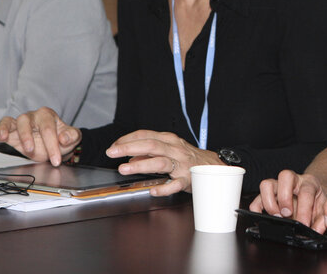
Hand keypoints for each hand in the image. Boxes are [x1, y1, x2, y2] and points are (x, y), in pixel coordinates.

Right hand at [0, 107, 80, 165]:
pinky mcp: (11, 133)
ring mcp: (20, 124)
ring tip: (4, 137)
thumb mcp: (73, 137)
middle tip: (32, 150)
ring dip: (7, 129)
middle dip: (28, 136)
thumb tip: (64, 138)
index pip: (48, 128)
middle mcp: (32, 117)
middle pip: (26, 122)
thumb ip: (72, 136)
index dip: (52, 144)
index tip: (56, 160)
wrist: (57, 144)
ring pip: (11, 122)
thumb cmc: (63, 138)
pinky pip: (0, 130)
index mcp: (47, 115)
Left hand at [105, 130, 222, 196]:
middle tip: (112, 152)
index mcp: (169, 140)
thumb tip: (131, 157)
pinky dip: (164, 188)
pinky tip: (153, 191)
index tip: (113, 146)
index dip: (127, 139)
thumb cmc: (189, 158)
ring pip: (160, 162)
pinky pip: (175, 184)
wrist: (214, 167)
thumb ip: (149, 154)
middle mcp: (175, 150)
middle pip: (151, 145)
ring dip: (141, 165)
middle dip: (129, 147)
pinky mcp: (188, 179)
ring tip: (125, 168)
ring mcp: (182, 165)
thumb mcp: (169, 150)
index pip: (145, 135)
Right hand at [249, 170, 326, 228]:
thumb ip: (322, 220)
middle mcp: (293, 181)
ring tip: (276, 217)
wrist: (314, 195)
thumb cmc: (318, 202)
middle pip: (285, 176)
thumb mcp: (325, 210)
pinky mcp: (268, 195)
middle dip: (285, 197)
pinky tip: (262, 219)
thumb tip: (316, 231)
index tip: (304, 224)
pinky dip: (256, 209)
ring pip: (267, 184)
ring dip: (269, 202)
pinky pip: (256, 198)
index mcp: (310, 183)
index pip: (306, 192)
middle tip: (287, 214)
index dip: (304, 209)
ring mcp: (278, 186)